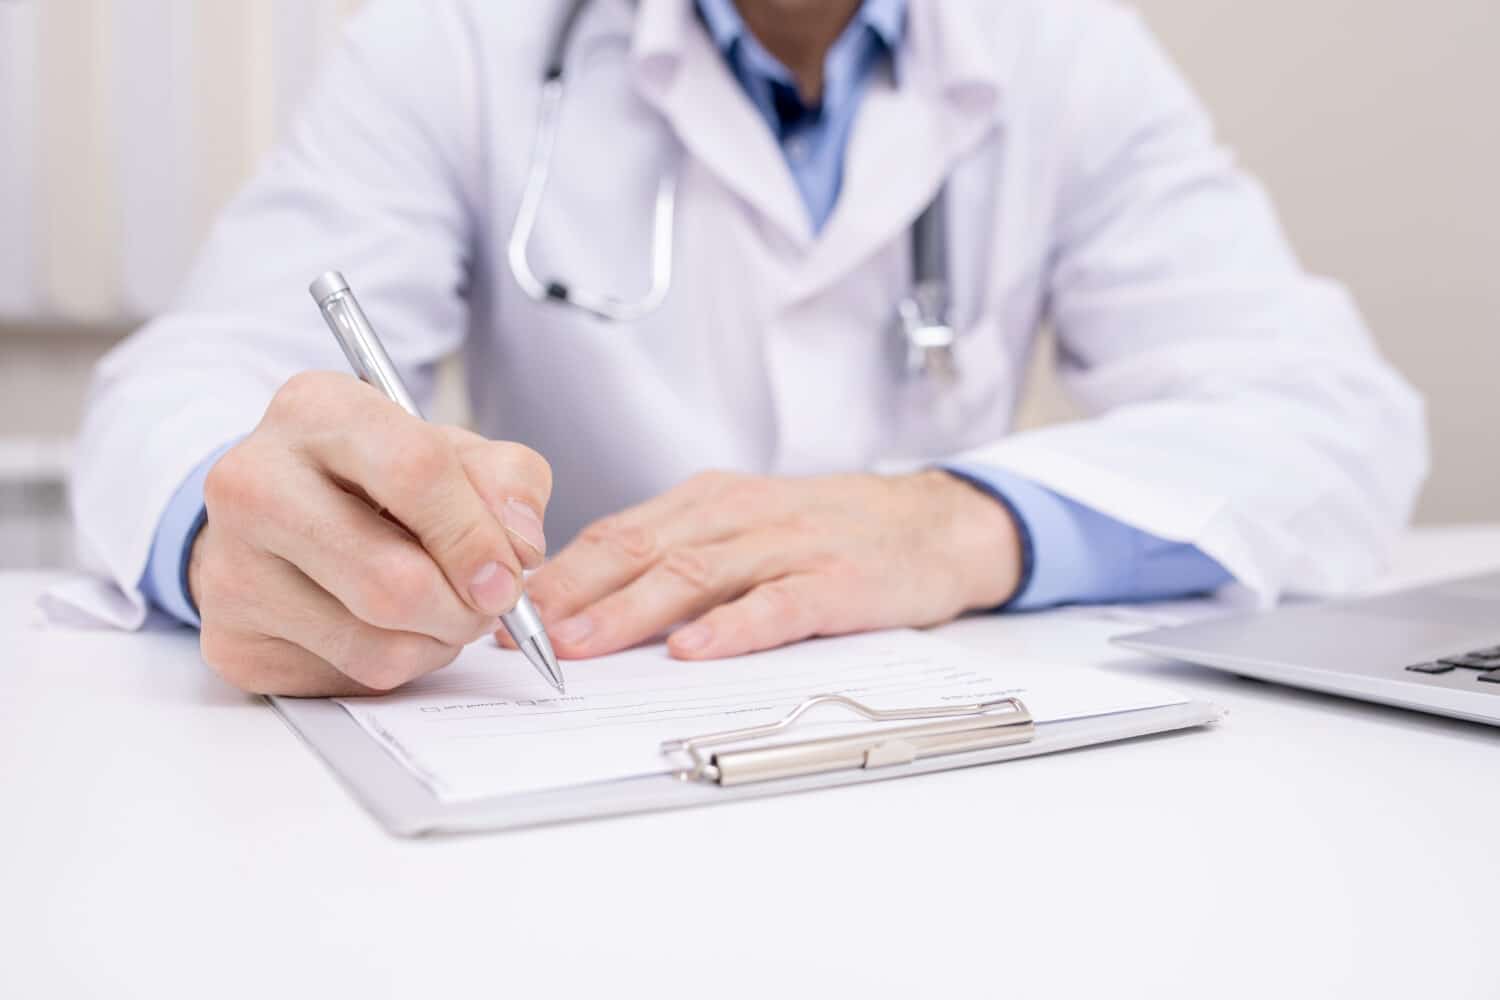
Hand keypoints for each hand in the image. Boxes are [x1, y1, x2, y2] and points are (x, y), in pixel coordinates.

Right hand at [190, 371, 551, 695]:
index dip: (477, 534)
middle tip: (488, 603)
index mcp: (315, 410)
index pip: (415, 471)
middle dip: (464, 607)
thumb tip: (520, 546)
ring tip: (438, 607)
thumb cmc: (379, 479)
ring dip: (439, 639)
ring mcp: (230, 567)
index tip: (510, 572)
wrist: (280, 518)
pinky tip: (390, 627)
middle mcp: (252, 482)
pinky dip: (399, 662)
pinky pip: (353, 677)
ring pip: (378, 642)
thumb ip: (506, 480)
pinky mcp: (233, 641)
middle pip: (391, 579)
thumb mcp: (453, 451)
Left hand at [519, 469, 1021, 660]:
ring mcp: (787, 543)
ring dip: (632, 611)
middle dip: (575, 593)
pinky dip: (733, 627)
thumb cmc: (827, 533)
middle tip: (522, 634)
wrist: (932, 523)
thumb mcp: (743, 529)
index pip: (616, 534)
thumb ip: (676, 556)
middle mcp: (738, 514)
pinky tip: (695, 651)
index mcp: (707, 502)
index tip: (506, 610)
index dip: (558, 574)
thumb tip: (589, 605)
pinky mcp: (835, 578)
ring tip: (583, 644)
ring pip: (694, 573)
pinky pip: (776, 603)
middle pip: (640, 550)